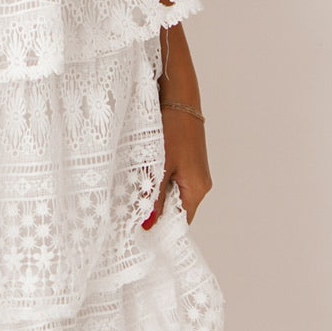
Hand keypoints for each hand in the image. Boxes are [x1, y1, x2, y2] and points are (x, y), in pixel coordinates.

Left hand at [144, 106, 213, 227]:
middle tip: (131, 213)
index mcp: (197, 189)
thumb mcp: (160, 166)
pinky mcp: (189, 164)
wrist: (180, 99)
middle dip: (156, 213)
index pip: (180, 222)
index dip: (160, 229)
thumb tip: (148, 225)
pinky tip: (145, 179)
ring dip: (156, 197)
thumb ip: (155, 197)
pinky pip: (174, 182)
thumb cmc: (173, 129)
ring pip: (173, 195)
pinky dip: (160, 184)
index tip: (138, 231)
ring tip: (135, 195)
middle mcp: (200, 185)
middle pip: (177, 210)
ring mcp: (195, 174)